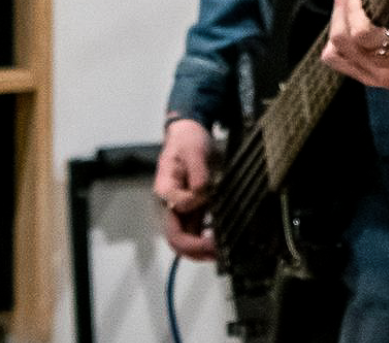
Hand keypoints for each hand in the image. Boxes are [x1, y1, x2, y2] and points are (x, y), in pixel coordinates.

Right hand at [154, 119, 216, 260]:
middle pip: (175, 236)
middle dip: (195, 248)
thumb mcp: (194, 150)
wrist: (189, 135)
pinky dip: (206, 239)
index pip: (178, 209)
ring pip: (185, 238)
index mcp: (166, 190)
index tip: (212, 198)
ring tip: (222, 253)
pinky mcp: (192, 210)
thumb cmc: (188, 141)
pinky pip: (196, 230)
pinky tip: (222, 241)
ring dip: (201, 249)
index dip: (196, 207)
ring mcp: (180, 209)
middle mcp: (169, 205)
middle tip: (218, 252)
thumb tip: (201, 194)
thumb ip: (197, 172)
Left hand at [320, 0, 388, 99]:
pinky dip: (338, 46)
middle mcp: (383, 68)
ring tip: (345, 13)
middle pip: (341, 43)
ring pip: (334, 56)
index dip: (352, 11)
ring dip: (335, 31)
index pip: (362, 34)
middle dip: (338, 13)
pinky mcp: (371, 82)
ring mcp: (374, 78)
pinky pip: (342, 65)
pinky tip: (349, 31)